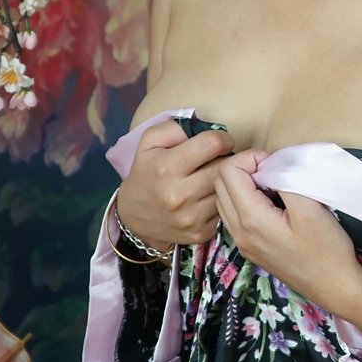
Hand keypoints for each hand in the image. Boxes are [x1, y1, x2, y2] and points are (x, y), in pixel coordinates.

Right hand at [117, 117, 234, 250]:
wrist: (134, 217)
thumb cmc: (146, 173)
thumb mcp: (148, 143)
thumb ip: (172, 128)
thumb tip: (200, 128)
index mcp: (166, 168)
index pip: (212, 144)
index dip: (222, 138)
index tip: (220, 142)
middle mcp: (179, 195)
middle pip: (224, 167)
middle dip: (226, 159)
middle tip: (220, 159)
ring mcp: (191, 217)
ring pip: (227, 190)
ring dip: (225, 181)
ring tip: (213, 177)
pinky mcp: (201, 233)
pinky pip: (224, 210)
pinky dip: (220, 201)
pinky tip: (209, 197)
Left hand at [212, 148, 361, 318]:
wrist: (335, 287)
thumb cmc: (327, 249)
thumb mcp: (310, 208)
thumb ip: (286, 180)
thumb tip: (271, 163)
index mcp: (250, 219)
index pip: (228, 171)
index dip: (250, 158)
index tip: (276, 164)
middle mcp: (238, 232)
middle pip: (220, 183)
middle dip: (244, 168)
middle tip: (274, 171)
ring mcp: (242, 242)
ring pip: (224, 199)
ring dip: (243, 184)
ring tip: (273, 186)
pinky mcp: (250, 248)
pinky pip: (234, 214)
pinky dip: (246, 200)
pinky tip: (272, 204)